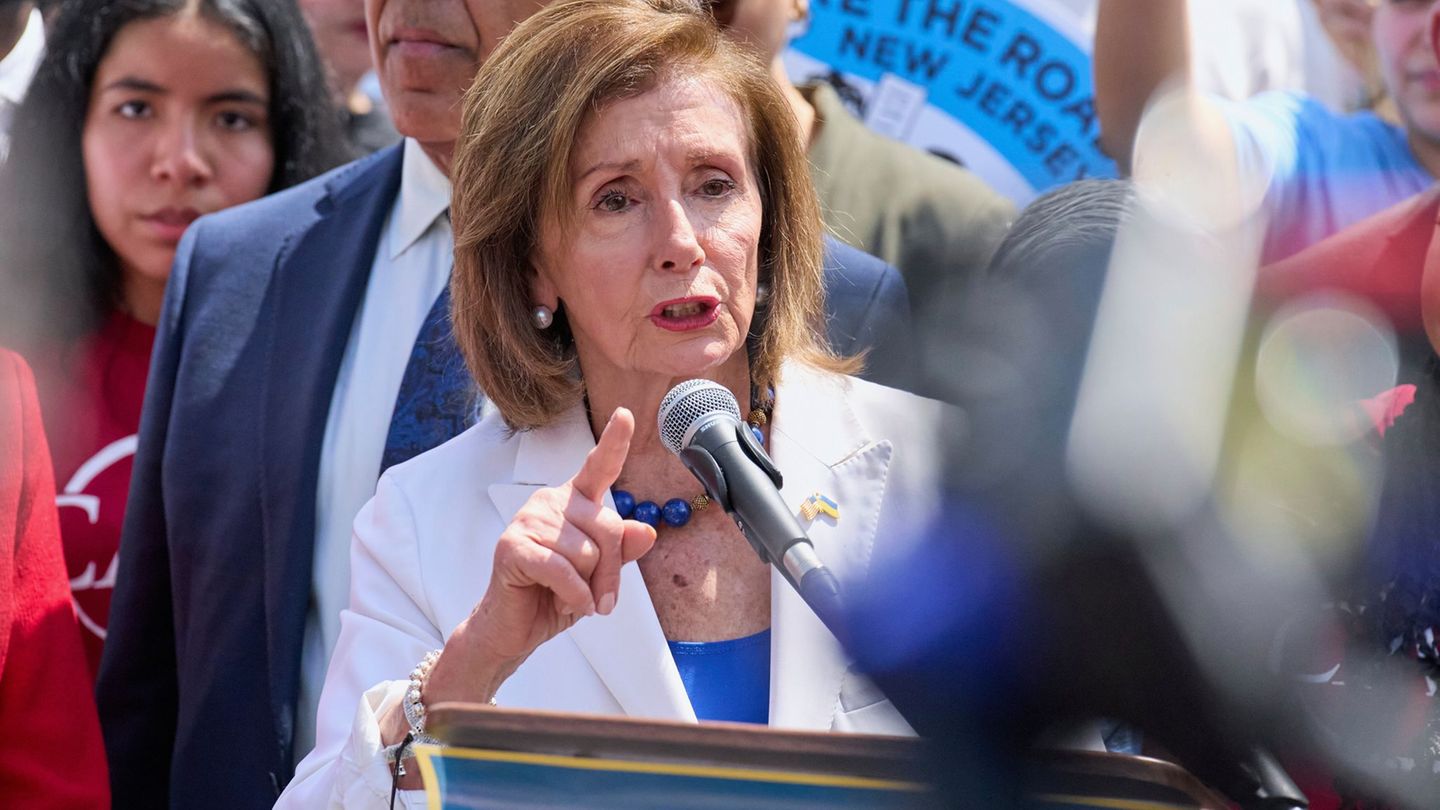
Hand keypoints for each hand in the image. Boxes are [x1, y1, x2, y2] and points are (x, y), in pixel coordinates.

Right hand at [424, 407, 657, 704]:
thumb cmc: (554, 597)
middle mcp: (550, 502)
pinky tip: (564, 605)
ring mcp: (528, 520)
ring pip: (587, 552)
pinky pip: (563, 569)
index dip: (614, 442)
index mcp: (573, 502)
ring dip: (587, 588)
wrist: (513, 631)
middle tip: (600, 601)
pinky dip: (572, 595)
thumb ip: (621, 552)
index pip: (597, 468)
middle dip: (611, 572)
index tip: (626, 414)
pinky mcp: (512, 546)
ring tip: (566, 597)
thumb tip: (648, 531)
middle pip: (609, 527)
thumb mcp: (598, 577)